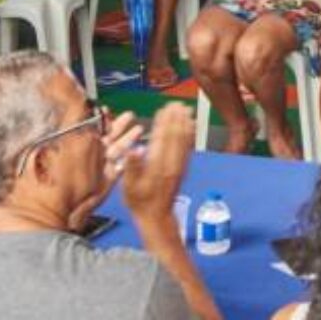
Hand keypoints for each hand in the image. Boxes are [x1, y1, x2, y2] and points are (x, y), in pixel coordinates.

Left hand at [69, 109, 142, 229]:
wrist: (60, 205)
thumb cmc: (56, 176)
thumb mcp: (65, 144)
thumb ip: (73, 124)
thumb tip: (76, 107)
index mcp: (78, 145)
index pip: (91, 128)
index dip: (100, 118)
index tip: (107, 109)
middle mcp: (89, 155)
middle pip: (108, 136)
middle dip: (119, 125)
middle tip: (130, 115)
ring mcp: (99, 166)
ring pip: (117, 149)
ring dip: (129, 138)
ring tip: (139, 129)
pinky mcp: (108, 179)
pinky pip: (121, 165)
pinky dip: (130, 157)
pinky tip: (138, 149)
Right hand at [120, 103, 193, 220]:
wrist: (156, 216)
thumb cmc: (140, 202)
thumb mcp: (129, 187)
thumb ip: (132, 168)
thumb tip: (134, 150)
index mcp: (158, 166)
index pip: (162, 139)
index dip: (163, 123)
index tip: (164, 109)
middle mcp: (171, 163)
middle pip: (175, 136)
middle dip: (176, 119)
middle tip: (176, 103)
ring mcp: (178, 166)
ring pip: (183, 141)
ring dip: (185, 124)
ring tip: (185, 110)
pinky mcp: (182, 168)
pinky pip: (187, 148)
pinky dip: (189, 135)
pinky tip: (191, 127)